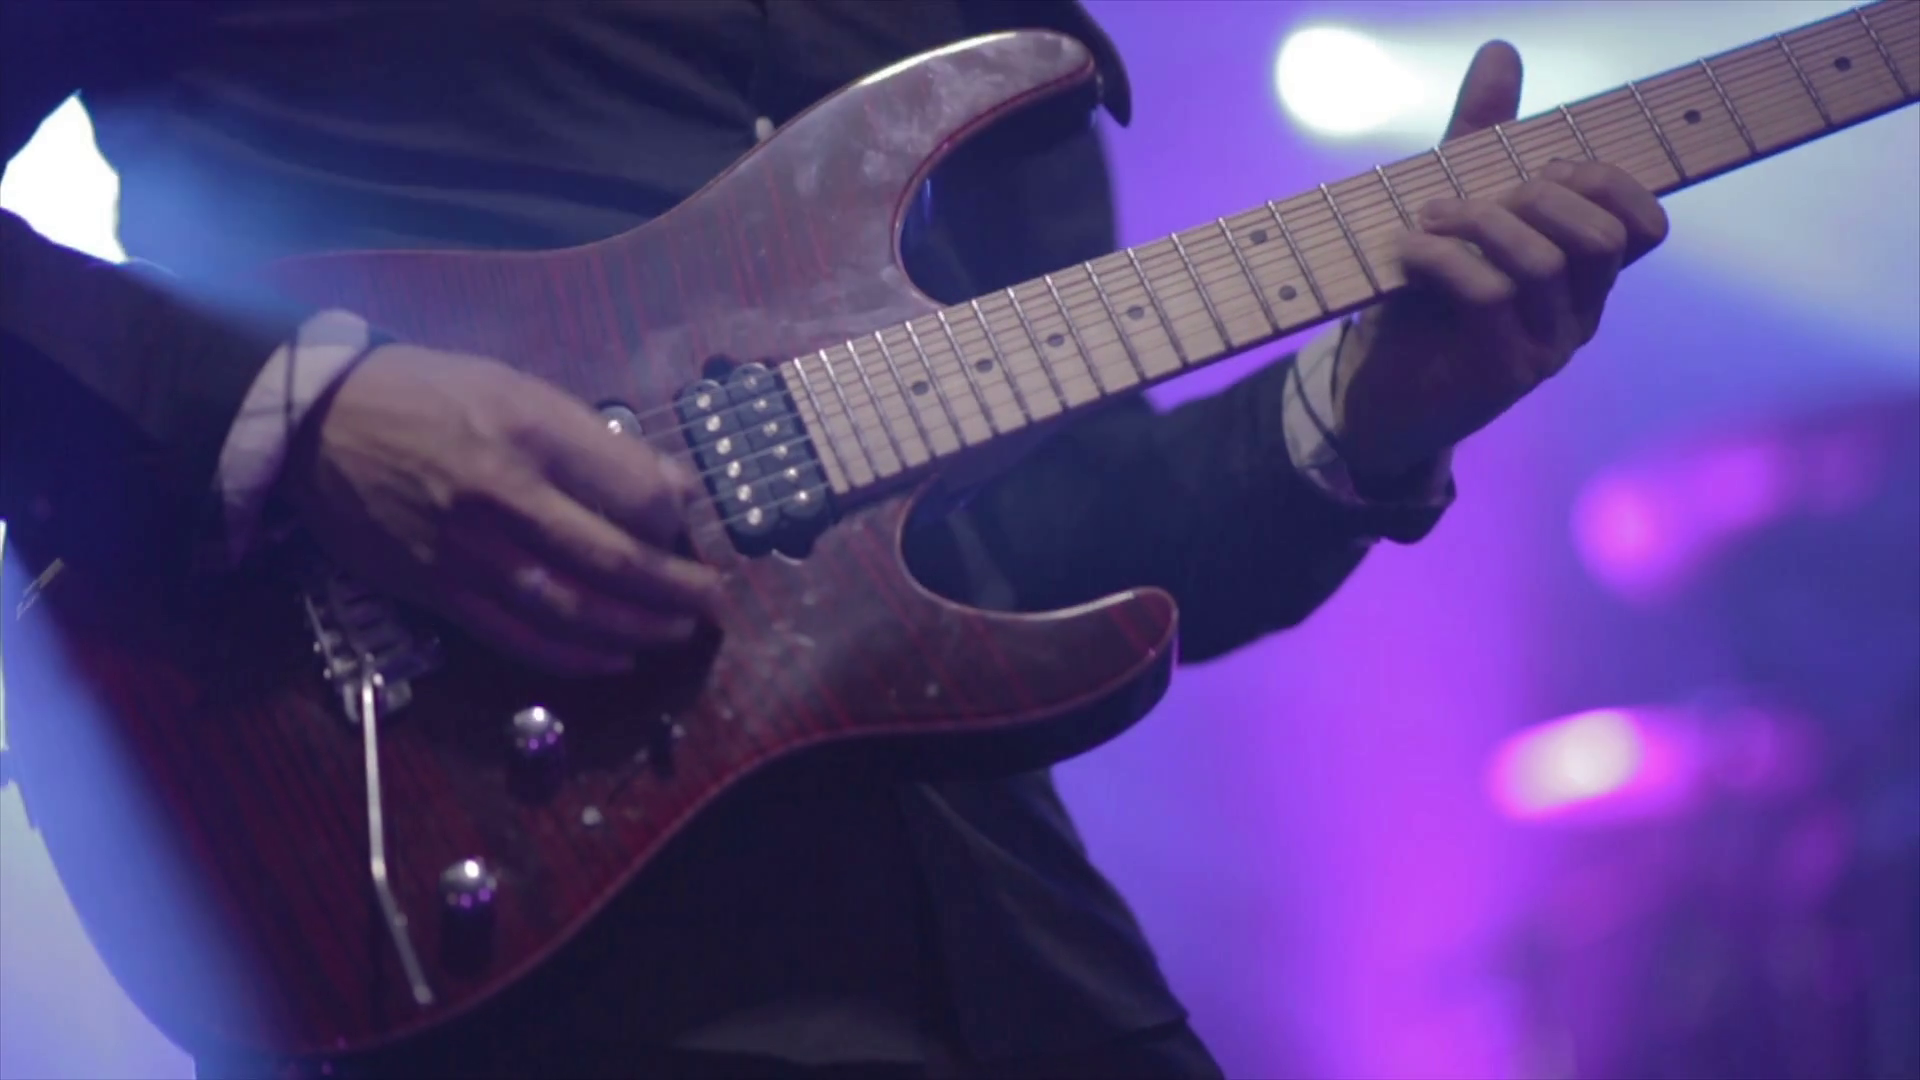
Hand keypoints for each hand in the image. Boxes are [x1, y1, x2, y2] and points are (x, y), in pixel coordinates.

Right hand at [281, 344, 720, 676]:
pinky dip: (573, 655)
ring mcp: (467, 551)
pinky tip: (612, 658)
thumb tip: (673, 491)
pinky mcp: (436, 590)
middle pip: (612, 561)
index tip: (689, 526)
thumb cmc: (427, 394)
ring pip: (571, 610)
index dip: (673, 518)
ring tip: (675, 633)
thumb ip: (594, 442)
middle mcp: (503, 497)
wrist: (313, 420)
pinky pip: (518, 636)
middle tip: (714, 602)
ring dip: (635, 631)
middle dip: (676, 590)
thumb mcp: (517, 388)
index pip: (632, 492)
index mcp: (531, 434)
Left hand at [1334, 41, 1669, 479]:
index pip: (1644, 224)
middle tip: (1467, 195)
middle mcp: (1578, 315)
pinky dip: (1447, 260)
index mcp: (1582, 278)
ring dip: (1481, 224)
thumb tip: (1502, 50)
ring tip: (1426, 220)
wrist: (1369, 399)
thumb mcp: (1451, 211)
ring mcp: (1545, 351)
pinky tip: (1410, 251)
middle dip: (1538, 197)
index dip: (1606, 182)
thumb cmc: (1419, 301)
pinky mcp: (1500, 376)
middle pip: (1601, 237)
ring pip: (1547, 264)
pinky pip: (1492, 297)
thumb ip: (1480, 137)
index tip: (1539, 169)